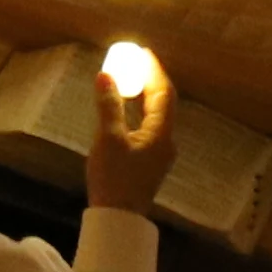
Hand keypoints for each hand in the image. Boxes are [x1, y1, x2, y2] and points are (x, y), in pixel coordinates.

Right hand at [85, 44, 175, 219]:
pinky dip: (139, 110)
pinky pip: (148, 126)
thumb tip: (106, 75)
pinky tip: (126, 108)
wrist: (117, 219)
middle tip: (134, 61)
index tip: (142, 52)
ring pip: (156, 115)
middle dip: (150, 80)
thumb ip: (109, 106)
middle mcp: (166, 141)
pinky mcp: (149, 161)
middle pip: (163, 103)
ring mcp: (159, 153)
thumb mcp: (108, 140)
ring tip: (130, 77)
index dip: (154, 71)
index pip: (163, 94)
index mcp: (161, 134)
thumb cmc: (114, 178)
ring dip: (145, 95)